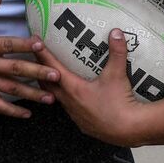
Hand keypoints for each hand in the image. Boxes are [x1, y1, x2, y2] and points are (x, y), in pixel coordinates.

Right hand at [0, 0, 60, 117]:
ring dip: (32, 94)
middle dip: (37, 72)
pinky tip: (27, 114)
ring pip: (10, 89)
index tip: (41, 45)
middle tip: (56, 75)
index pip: (8, 45)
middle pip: (15, 69)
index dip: (25, 45)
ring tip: (50, 97)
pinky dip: (12, 111)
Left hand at [36, 29, 147, 145]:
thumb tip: (116, 32)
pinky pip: (69, 109)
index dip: (43, 55)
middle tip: (38, 59)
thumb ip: (116, 52)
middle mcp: (70, 102)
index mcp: (73, 89)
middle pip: (47, 85)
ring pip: (57, 99)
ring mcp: (75, 115)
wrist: (129, 130)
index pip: (53, 68)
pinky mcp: (83, 124)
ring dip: (52, 87)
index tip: (35, 43)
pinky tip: (73, 98)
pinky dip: (66, 100)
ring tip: (52, 77)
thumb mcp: (117, 74)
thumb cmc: (120, 103)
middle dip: (41, 71)